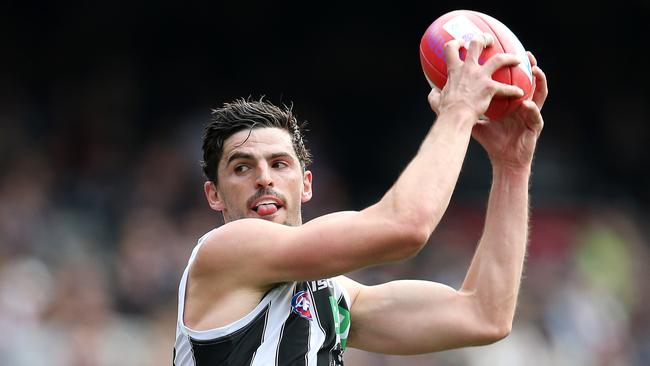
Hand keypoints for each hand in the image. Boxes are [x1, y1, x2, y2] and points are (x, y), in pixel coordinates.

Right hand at [428, 34, 524, 119]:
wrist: (456, 117)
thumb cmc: (445, 111)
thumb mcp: (435, 101)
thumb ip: (434, 94)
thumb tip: (433, 92)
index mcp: (454, 70)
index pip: (451, 49)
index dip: (456, 43)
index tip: (462, 43)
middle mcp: (468, 69)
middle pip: (476, 44)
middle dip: (485, 39)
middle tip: (490, 41)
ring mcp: (480, 77)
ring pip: (499, 59)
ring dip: (510, 57)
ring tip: (517, 59)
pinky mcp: (490, 88)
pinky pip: (506, 87)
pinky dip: (514, 90)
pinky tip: (520, 93)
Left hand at [471, 51, 547, 169]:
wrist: (504, 160)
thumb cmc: (492, 141)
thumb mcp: (477, 121)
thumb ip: (466, 109)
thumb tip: (444, 100)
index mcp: (510, 102)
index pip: (512, 81)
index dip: (512, 68)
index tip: (507, 52)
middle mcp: (522, 105)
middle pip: (529, 82)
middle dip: (530, 66)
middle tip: (526, 54)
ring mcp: (531, 115)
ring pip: (540, 95)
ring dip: (539, 82)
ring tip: (535, 71)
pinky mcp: (535, 127)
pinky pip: (536, 116)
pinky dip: (532, 109)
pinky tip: (528, 104)